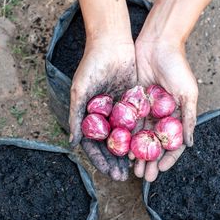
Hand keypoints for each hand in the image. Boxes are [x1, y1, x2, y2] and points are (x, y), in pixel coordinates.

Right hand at [69, 38, 136, 180]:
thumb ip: (76, 117)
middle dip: (115, 161)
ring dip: (129, 153)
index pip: (93, 144)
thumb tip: (73, 143)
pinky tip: (146, 149)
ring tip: (135, 168)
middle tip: (124, 176)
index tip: (108, 172)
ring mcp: (118, 111)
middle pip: (110, 145)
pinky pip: (136, 123)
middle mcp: (104, 116)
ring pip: (124, 137)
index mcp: (89, 116)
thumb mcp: (80, 91)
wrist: (112, 43)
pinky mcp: (132, 103)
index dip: (99, 160)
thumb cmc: (92, 65)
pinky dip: (140, 137)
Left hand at [132, 39, 197, 181]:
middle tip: (143, 176)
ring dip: (136, 153)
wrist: (157, 44)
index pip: (173, 142)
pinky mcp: (132, 102)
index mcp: (176, 115)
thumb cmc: (177, 66)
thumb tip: (188, 144)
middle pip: (154, 144)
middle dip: (150, 160)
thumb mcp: (187, 93)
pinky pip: (128, 122)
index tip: (160, 170)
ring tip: (132, 168)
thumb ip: (188, 117)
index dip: (168, 158)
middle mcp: (161, 115)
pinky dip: (126, 137)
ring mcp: (146, 110)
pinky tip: (121, 149)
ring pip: (140, 137)